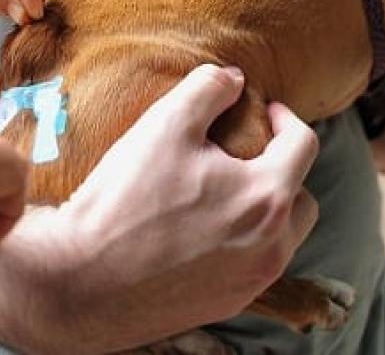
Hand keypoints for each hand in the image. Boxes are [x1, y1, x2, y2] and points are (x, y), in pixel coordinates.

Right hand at [32, 65, 319, 349]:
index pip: (304, 145)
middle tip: (247, 154)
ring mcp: (252, 282)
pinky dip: (242, 243)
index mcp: (266, 197)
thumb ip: (208, 88)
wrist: (80, 280)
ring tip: (225, 192)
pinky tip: (203, 230)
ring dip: (265, 210)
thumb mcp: (165, 123)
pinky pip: (253, 266)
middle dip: (283, 170)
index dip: (285, 118)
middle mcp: (272, 246)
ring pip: (282, 237)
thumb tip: (235, 79)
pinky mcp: (227, 304)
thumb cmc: (125, 199)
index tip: (263, 111)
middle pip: (302, 198)